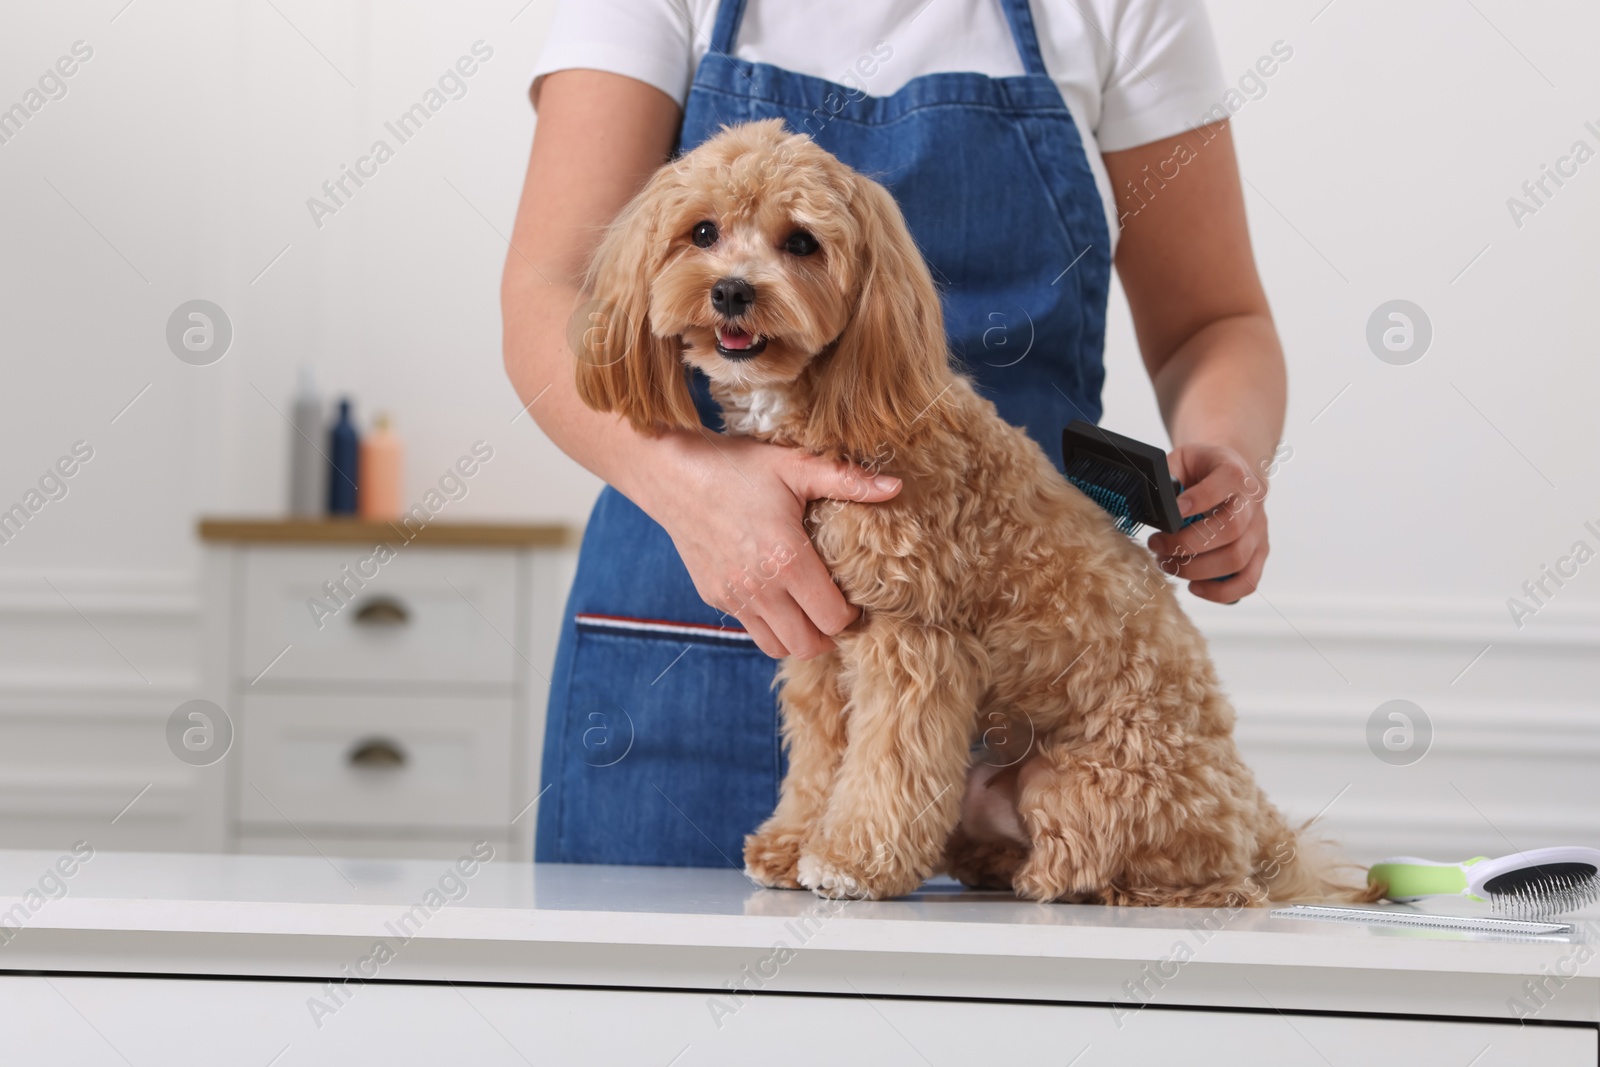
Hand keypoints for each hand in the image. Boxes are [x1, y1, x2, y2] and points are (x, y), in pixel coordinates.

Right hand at [639, 431, 901, 658]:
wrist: (673, 474)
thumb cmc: (737, 467)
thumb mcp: (795, 466)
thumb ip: (847, 480)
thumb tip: (895, 486)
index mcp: (787, 560)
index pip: (833, 619)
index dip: (852, 614)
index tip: (855, 595)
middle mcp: (760, 588)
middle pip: (809, 645)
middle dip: (830, 634)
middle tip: (837, 608)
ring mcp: (734, 597)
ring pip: (778, 647)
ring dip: (799, 635)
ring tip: (809, 608)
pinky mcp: (715, 597)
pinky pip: (751, 629)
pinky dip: (770, 623)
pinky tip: (777, 594)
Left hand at [1146, 442, 1268, 603]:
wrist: (1230, 472)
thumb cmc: (1201, 469)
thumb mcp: (1182, 459)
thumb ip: (1167, 476)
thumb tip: (1152, 503)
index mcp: (1234, 471)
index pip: (1226, 483)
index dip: (1198, 500)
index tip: (1170, 515)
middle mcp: (1252, 502)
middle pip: (1230, 530)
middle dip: (1186, 544)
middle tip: (1157, 546)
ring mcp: (1259, 529)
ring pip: (1236, 559)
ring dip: (1196, 569)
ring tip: (1168, 564)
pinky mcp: (1259, 552)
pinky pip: (1248, 581)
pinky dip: (1221, 592)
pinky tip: (1194, 586)